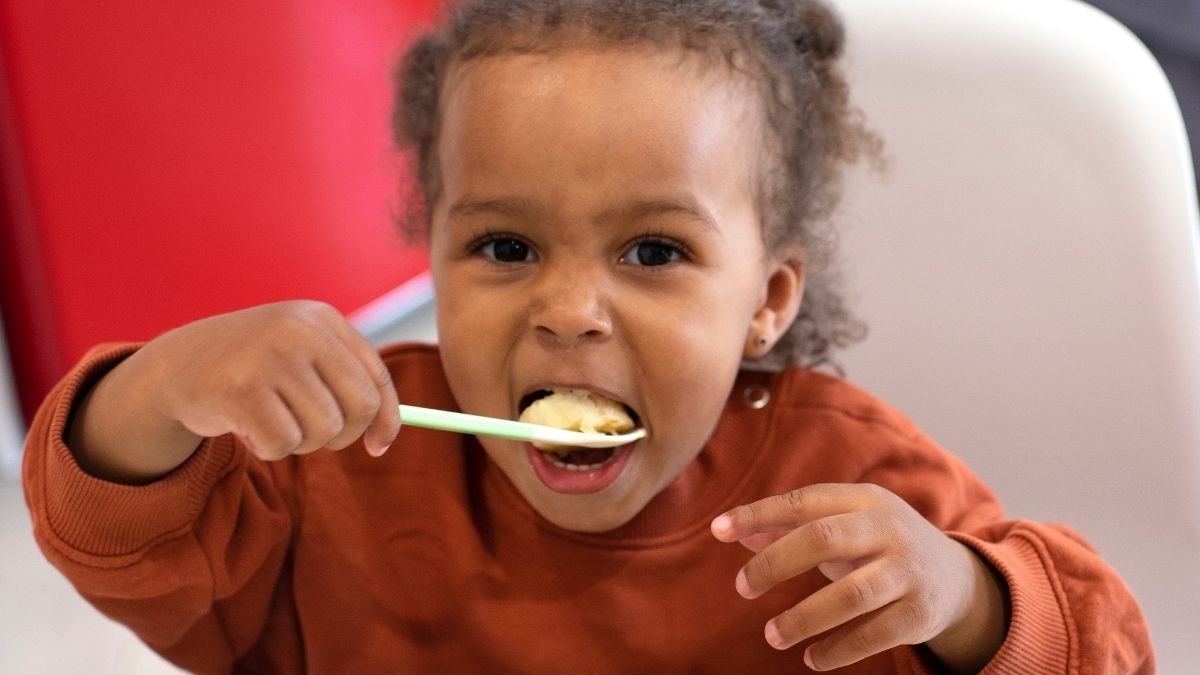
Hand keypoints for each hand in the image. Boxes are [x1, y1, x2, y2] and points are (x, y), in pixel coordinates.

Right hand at [70, 301, 400, 481]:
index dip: (386, 419)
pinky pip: (284, 443)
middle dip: (342, 435)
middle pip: (360, 408)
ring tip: (271, 421)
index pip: (377, 377)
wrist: (177, 365)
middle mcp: (301, 330)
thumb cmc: (254, 369)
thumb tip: (384, 441)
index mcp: (323, 318)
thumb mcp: (303, 359)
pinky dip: (270, 449)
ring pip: (323, 430)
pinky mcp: (242, 389)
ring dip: (299, 442)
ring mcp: (271, 357)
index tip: (378, 446)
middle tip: (311, 434)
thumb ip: (346, 387)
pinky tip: (248, 429)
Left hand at [711, 483, 1006, 671]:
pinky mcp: (921, 612)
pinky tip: (811, 658)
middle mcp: (888, 529)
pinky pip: (875, 634)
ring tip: (772, 635)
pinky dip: (839, 649)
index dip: (759, 513)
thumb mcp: (843, 527)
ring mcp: (908, 570)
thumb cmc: (879, 546)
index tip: (719, 531)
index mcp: (864, 500)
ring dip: (804, 618)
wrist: (956, 578)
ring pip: (851, 594)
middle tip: (742, 587)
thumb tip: (736, 532)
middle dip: (775, 563)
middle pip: (823, 538)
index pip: (804, 502)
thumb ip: (792, 526)